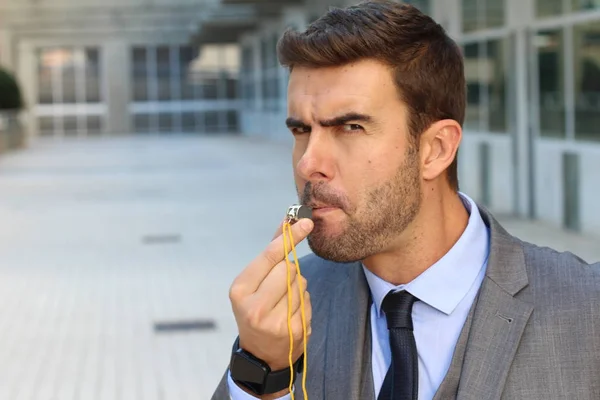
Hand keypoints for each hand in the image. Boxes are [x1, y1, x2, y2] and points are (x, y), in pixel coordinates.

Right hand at [229, 217, 313, 376]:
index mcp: (240, 290)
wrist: (261, 353)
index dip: (289, 237)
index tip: (305, 222)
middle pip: (288, 268)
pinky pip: (308, 299)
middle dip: (289, 270)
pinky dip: (303, 301)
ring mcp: (276, 321)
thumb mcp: (253, 283)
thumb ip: (270, 254)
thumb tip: (287, 221)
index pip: (269, 256)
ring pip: (301, 283)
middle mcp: (254, 307)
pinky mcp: (294, 330)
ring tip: (283, 302)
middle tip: (279, 285)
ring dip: (297, 286)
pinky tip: (291, 312)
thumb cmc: (256, 309)